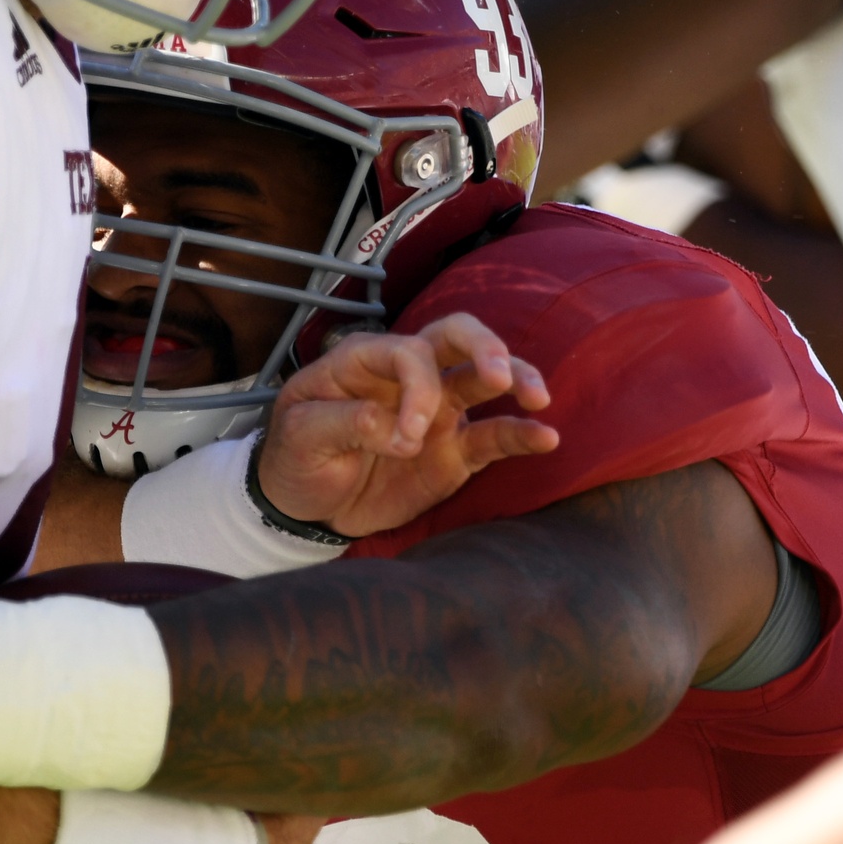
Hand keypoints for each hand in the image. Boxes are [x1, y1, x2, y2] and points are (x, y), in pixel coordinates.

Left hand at [258, 312, 557, 538]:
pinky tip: (547, 437)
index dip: (418, 388)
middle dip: (485, 348)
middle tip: (500, 376)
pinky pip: (495, 437)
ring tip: (536, 399)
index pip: (408, 352)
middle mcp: (409, 376)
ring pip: (486, 379)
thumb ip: (343, 423)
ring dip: (516, 379)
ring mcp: (438, 412)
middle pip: (457, 337)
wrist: (304, 506)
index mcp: (366, 360)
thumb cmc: (295, 457)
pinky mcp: (455, 451)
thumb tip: (395, 427)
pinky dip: (522, 435)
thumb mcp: (299, 435)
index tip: (406, 437)